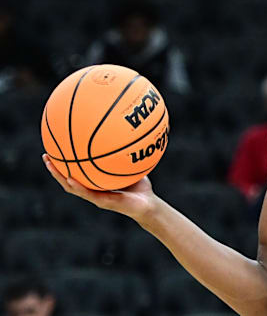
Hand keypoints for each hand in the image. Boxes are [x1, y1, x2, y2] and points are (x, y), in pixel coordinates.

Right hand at [42, 154, 158, 221]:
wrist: (149, 205)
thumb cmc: (140, 187)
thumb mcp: (132, 166)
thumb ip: (125, 154)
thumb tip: (123, 133)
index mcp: (96, 183)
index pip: (75, 173)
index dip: (64, 164)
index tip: (55, 150)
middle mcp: (92, 190)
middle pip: (67, 179)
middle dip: (55, 168)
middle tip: (46, 155)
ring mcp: (96, 197)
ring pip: (72, 187)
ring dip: (59, 177)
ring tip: (50, 165)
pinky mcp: (103, 202)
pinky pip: (87, 194)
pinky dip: (78, 186)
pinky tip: (70, 178)